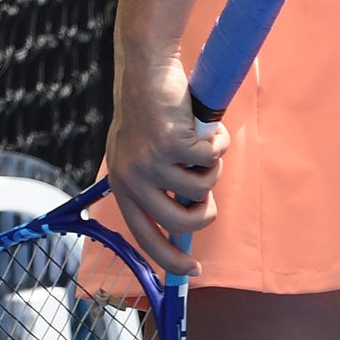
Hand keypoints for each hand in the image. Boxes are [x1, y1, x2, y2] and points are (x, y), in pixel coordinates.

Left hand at [104, 54, 228, 276]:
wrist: (147, 68)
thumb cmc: (150, 110)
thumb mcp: (143, 154)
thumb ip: (158, 184)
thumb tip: (187, 218)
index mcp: (122, 183)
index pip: (144, 236)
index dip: (170, 258)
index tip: (193, 271)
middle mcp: (131, 176)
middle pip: (182, 220)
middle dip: (205, 212)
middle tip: (207, 192)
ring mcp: (150, 161)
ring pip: (201, 188)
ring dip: (211, 168)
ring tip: (200, 144)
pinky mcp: (170, 143)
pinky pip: (211, 160)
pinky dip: (218, 143)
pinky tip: (206, 127)